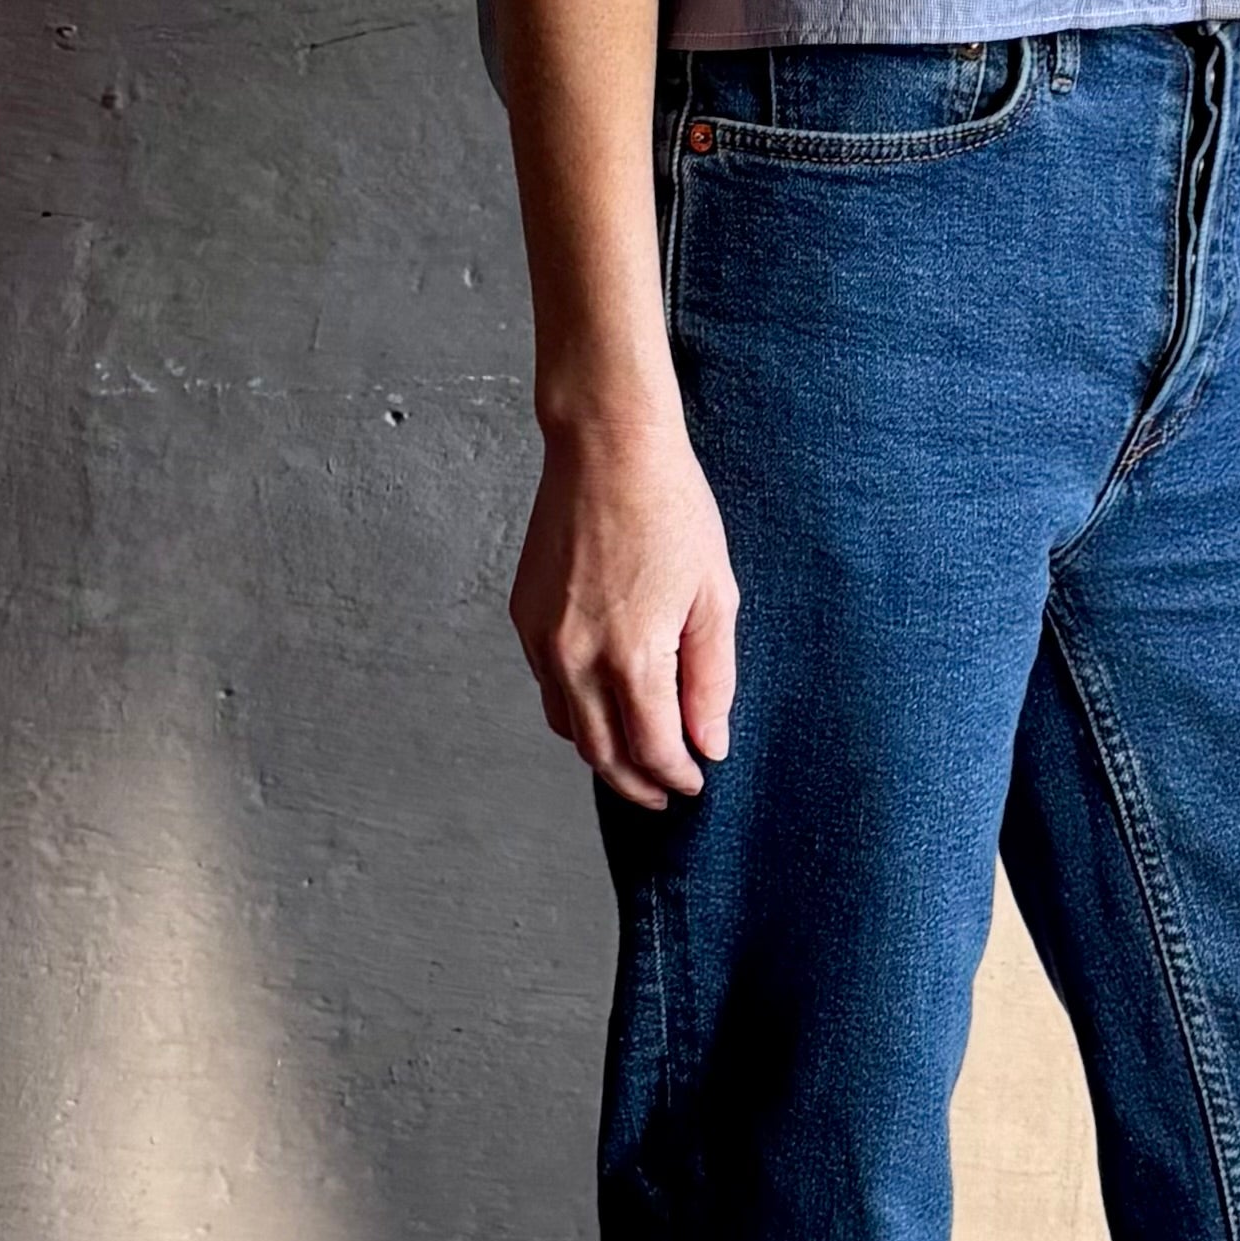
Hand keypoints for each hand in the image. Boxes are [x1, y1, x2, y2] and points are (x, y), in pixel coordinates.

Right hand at [511, 402, 737, 805]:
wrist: (606, 447)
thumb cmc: (671, 511)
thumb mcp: (715, 596)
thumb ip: (711, 679)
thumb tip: (709, 743)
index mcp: (631, 655)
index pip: (652, 749)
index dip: (677, 776)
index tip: (696, 783)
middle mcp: (576, 657)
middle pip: (603, 754)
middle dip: (638, 783)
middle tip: (666, 793)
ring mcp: (543, 639)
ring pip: (569, 727)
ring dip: (604, 753)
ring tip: (638, 758)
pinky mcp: (524, 617)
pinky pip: (548, 687)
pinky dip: (576, 711)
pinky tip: (605, 703)